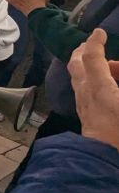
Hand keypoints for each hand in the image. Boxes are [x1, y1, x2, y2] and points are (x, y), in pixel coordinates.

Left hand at [68, 29, 118, 151]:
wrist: (107, 159)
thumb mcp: (116, 96)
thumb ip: (115, 76)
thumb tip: (113, 70)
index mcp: (99, 87)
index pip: (92, 56)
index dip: (95, 42)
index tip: (99, 32)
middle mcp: (86, 92)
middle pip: (77, 64)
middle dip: (84, 51)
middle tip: (95, 45)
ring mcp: (84, 103)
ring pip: (80, 76)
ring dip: (92, 67)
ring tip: (113, 69)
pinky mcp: (86, 114)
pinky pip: (85, 90)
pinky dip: (93, 81)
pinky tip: (107, 87)